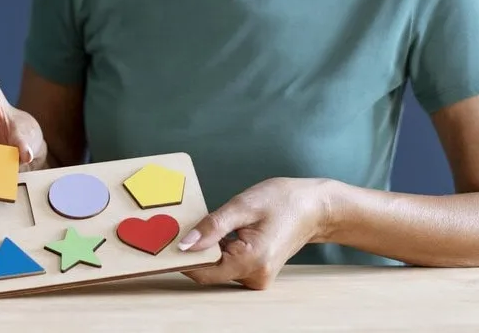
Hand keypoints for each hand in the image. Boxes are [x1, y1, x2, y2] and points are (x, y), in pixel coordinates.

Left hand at [179, 177, 336, 289]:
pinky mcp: (257, 272)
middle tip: (178, 225)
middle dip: (193, 250)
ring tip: (207, 223)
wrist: (314, 207)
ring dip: (207, 248)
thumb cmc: (283, 200)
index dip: (181, 258)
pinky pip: (229, 264)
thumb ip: (212, 226)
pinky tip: (221, 231)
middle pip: (210, 270)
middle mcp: (255, 277)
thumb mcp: (243, 206)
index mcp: (251, 262)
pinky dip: (220, 249)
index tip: (163, 241)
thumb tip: (184, 245)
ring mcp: (257, 277)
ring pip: (218, 267)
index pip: (203, 271)